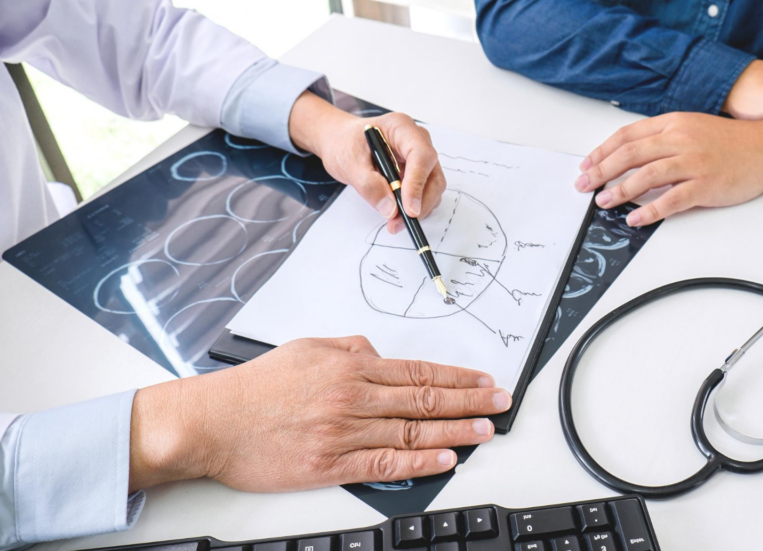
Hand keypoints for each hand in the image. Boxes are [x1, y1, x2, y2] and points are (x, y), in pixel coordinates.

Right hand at [128, 336, 509, 491]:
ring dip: (454, 432)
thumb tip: (381, 354)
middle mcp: (353, 397)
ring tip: (485, 431)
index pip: (418, 370)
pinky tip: (444, 460)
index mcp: (350, 366)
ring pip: (412, 432)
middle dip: (470, 401)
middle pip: (425, 399)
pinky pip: (384, 465)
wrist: (212, 422)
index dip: (458, 377)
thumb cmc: (256, 386)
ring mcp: (343, 433)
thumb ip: (350, 347)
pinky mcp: (330, 465)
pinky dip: (419, 464)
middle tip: (501, 404)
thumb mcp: (306, 347)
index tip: (484, 380)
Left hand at [289, 92, 445, 233]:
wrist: (341, 142)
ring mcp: (420, 157)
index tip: (409, 209)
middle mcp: (417, 140)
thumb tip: (390, 209)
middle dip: (419, 202)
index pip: (421, 155)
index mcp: (401, 128)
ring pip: (432, 186)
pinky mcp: (419, 172)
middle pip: (432, 174)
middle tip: (398, 222)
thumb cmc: (345, 144)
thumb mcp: (349, 163)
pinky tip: (397, 215)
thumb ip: (368, 185)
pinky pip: (425, 193)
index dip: (417, 183)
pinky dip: (415, 208)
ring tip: (394, 222)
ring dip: (418, 208)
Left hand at [575, 113, 762, 225]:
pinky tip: (635, 217)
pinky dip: (649, 210)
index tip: (586, 166)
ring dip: (620, 190)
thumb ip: (662, 138)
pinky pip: (671, 199)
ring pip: (646, 175)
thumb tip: (629, 157)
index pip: (627, 136)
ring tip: (603, 202)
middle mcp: (680, 139)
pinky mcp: (706, 184)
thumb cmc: (729, 142)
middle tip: (583, 185)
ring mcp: (693, 162)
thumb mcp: (691, 128)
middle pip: (630, 154)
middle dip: (601, 172)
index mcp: (673, 123)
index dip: (602, 152)